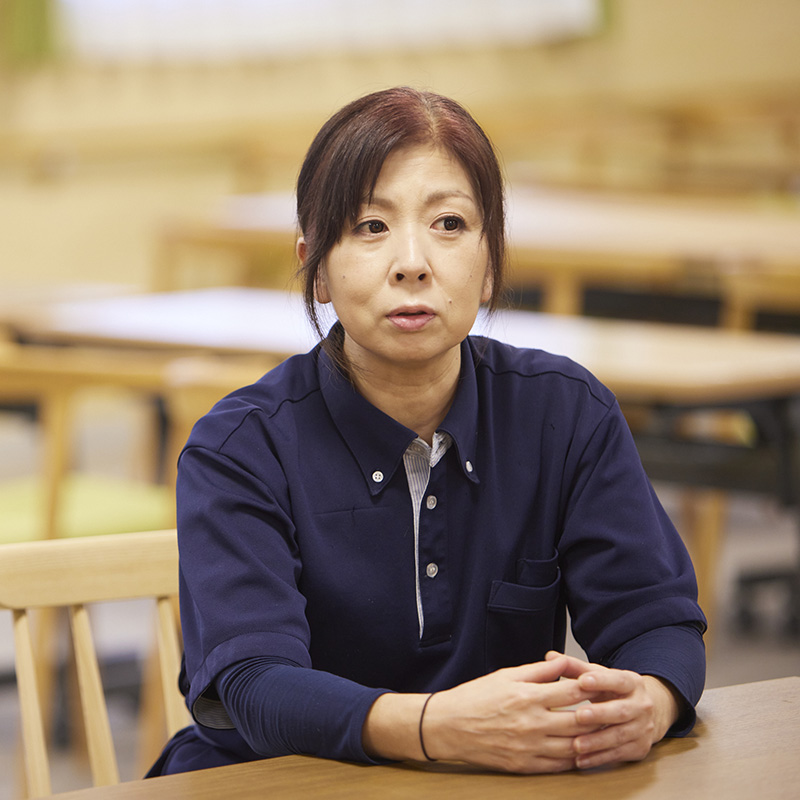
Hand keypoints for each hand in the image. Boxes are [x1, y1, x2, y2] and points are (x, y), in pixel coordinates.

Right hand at [417, 656, 604, 772]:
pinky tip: (583, 752)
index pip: (572, 691)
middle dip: (601, 716)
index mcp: (528, 697)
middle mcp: (532, 723)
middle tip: (616, 710)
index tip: (606, 683)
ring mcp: (529, 747)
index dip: (593, 686)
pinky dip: (574, 759)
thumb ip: (538, 671)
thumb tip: (563, 663)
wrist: (448, 726)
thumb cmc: (475, 697)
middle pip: (579, 721)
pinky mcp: (524, 765)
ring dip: (592, 740)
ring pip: (573, 746)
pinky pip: (558, 766)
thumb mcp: (506, 675)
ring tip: (606, 733)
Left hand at [544, 652, 680, 769]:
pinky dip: (599, 758)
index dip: (601, 680)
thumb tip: (551, 656)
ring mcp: (642, 728)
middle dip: (600, 714)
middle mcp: (641, 705)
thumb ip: (575, 667)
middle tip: (579, 716)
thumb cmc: (614, 691)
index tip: (583, 681)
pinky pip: (618, 754)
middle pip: (621, 711)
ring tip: (576, 744)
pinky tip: (581, 760)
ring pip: (620, 735)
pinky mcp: (639, 748)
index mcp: (632, 683)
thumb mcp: (599, 676)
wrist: (645, 712)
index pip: (617, 680)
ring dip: (597, 741)